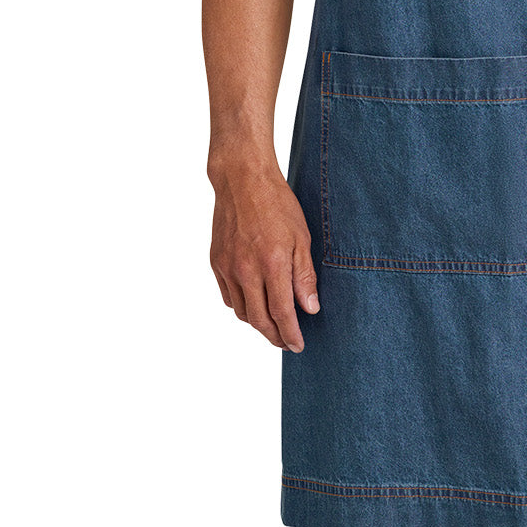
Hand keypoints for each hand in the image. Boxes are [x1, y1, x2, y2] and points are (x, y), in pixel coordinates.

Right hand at [209, 157, 320, 351]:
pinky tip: (254, 304)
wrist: (242, 180)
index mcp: (271, 264)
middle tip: (286, 343)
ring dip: (258, 324)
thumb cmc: (277, 204)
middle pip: (259, 320)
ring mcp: (228, 268)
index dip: (290, 334)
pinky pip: (229, 297)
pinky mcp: (216, 262)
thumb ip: (304, 275)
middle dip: (274, 336)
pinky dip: (242, 307)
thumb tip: (310, 308)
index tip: (298, 345)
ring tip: (273, 325)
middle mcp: (246, 270)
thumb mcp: (301, 236)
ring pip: (242, 312)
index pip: (281, 313)